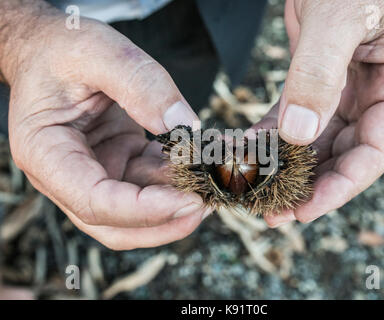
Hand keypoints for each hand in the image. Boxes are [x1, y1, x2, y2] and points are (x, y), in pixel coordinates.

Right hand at [1, 3, 210, 248]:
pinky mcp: (118, 163)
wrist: (52, 50)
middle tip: (208, 204)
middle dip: (164, 222)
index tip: (190, 201)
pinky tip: (201, 159)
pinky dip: (177, 178)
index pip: (94, 202)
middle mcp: (67, 175)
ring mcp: (95, 172)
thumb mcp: (98, 51)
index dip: (144, 210)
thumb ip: (140, 82)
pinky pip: (150, 183)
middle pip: (115, 224)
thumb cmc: (63, 49)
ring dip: (177, 199)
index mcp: (46, 153)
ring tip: (213, 175)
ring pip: (139, 210)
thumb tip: (183, 123)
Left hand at [254, 0, 383, 225]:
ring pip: (318, 141)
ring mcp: (346, 86)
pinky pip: (294, 116)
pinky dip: (272, 136)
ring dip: (288, 168)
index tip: (307, 210)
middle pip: (346, 152)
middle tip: (273, 212)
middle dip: (311, 185)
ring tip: (257, 193)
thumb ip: (320, 72)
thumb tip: (300, 133)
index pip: (379, 147)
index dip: (344, 184)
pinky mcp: (314, 80)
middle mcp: (379, 89)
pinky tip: (250, 153)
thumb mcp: (341, 13)